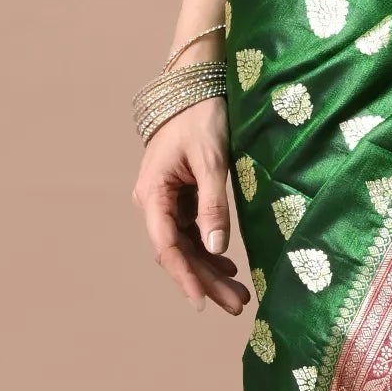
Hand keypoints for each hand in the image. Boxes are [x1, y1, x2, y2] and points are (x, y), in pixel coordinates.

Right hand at [132, 97, 251, 314]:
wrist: (195, 84)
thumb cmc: (202, 117)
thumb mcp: (212, 161)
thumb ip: (213, 205)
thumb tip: (216, 249)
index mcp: (152, 194)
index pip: (167, 247)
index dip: (185, 277)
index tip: (202, 303)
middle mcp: (153, 202)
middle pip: (178, 252)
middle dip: (206, 281)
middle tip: (237, 306)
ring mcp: (166, 201)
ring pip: (186, 246)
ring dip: (210, 270)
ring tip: (239, 295)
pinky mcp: (180, 197)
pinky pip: (193, 232)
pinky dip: (211, 251)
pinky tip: (229, 268)